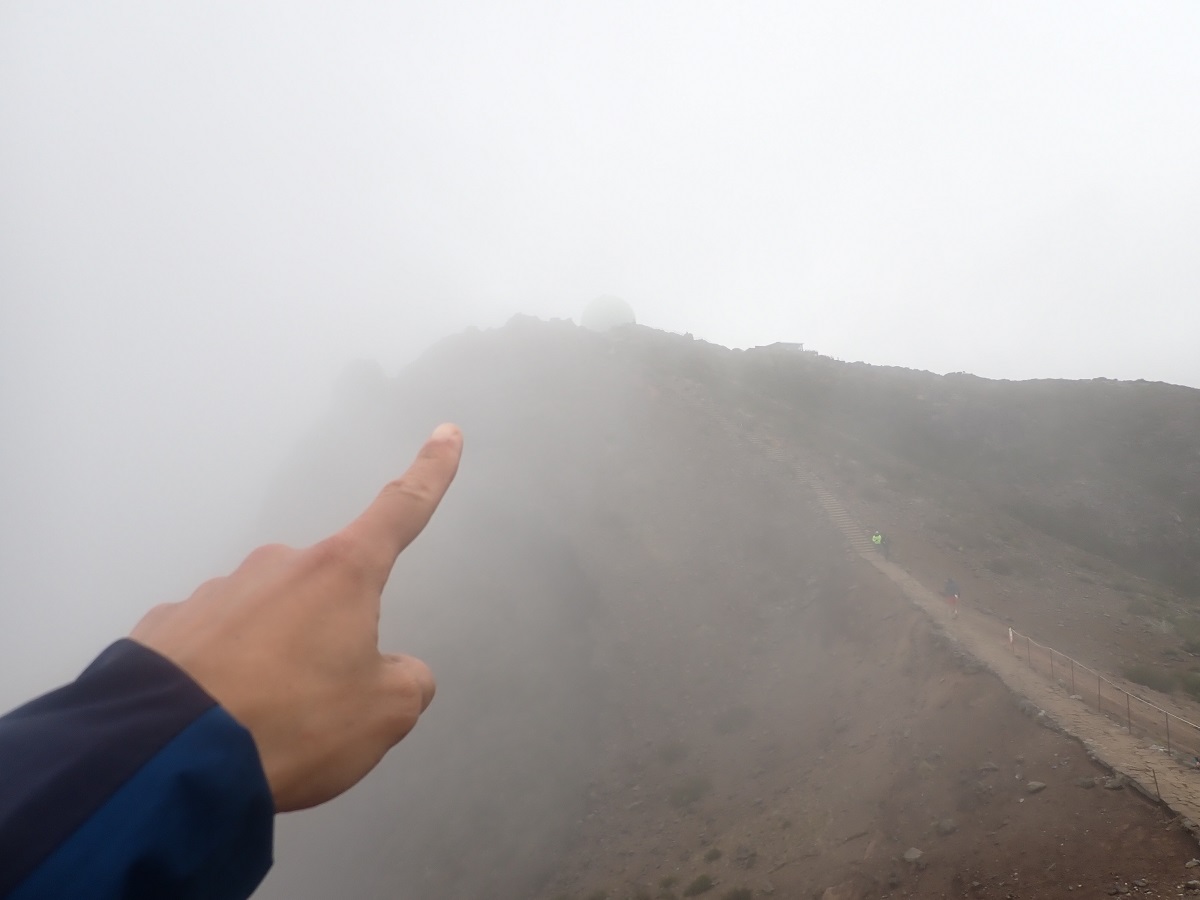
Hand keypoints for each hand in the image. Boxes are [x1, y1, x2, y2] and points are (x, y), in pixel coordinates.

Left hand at [130, 423, 462, 811]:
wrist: (167, 752)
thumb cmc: (294, 720)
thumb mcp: (383, 714)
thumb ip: (406, 682)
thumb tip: (393, 671)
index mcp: (342, 574)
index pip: (400, 511)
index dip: (430, 474)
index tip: (446, 433)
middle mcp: (279, 565)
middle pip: (325, 593)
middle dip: (328, 639)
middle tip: (316, 706)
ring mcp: (216, 591)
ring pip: (266, 623)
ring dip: (271, 663)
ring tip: (259, 725)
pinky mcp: (167, 626)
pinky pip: (213, 648)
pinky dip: (222, 679)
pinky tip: (213, 721)